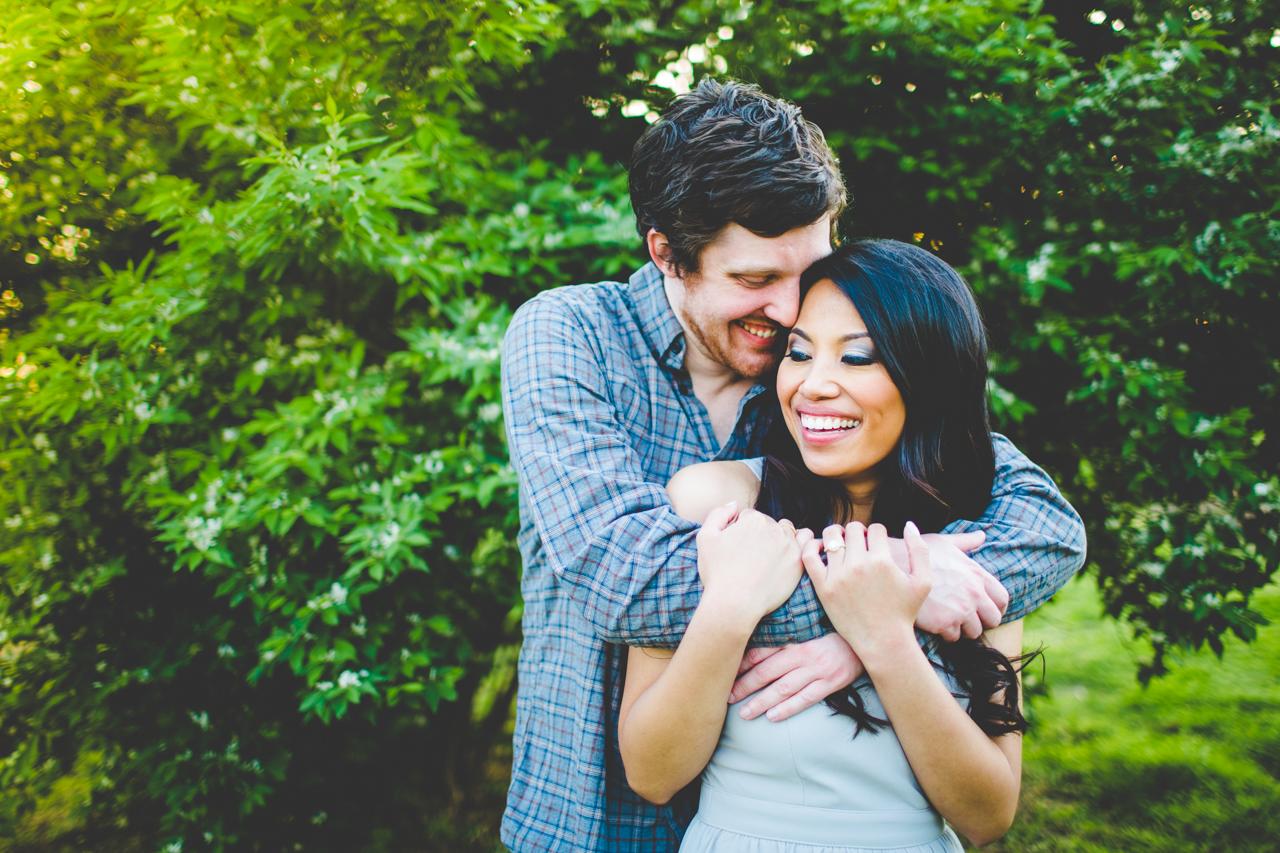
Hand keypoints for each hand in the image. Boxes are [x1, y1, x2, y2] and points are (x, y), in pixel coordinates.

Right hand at [696, 504, 810, 622]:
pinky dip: (798, 547)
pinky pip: (805, 545)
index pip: (749, 517)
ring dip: (778, 540)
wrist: (734, 604)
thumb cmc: (717, 573)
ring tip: (766, 558)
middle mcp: (774, 528)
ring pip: (786, 533)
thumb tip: (734, 505)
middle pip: (768, 524)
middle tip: (749, 556)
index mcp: (753, 519)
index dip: (740, 530)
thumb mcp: (705, 538)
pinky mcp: (798, 562)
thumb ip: (718, 514)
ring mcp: (789, 545)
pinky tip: (786, 557)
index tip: (736, 547)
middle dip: (759, 535)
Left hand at [730, 633, 863, 721]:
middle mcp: (803, 653)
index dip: (741, 664)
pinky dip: (788, 708)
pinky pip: (806, 698)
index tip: (725, 673)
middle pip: (767, 671)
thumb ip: (783, 636)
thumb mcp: (806, 629)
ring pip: (783, 688)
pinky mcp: (831, 682)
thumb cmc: (830, 633)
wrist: (864, 638)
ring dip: (761, 702)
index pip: (760, 651)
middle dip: (745, 685)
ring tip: (744, 714)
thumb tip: (753, 643)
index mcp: (794, 638)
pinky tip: (772, 716)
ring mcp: (817, 669)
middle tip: (728, 697)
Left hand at [802, 521, 930, 657]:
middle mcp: (859, 565)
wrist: (883, 643)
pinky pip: (809, 555)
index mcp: (882, 561)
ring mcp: (838, 576)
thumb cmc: (904, 613)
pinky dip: (812, 545)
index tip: (877, 545)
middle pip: (853, 528)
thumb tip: (908, 524)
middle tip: (860, 545)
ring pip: (831, 536)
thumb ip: (920, 550)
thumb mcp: (923, 582)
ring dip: (837, 535)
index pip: (876, 528)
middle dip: (859, 533)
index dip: (878, 534)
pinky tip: (821, 549)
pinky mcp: (823, 587)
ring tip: (842, 545)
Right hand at [905, 531, 1008, 640]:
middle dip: (982, 622)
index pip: (1002, 598)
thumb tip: (982, 535)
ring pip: (974, 632)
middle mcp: (973, 593)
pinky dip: (945, 634)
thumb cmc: (916, 553)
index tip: (988, 612)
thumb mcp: (944, 542)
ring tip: (949, 622)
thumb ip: (966, 541)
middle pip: (993, 619)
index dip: (997, 608)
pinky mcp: (944, 623)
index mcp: (976, 574)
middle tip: (968, 621)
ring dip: (963, 629)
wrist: (891, 567)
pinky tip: (935, 625)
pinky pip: (953, 637)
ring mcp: (960, 609)